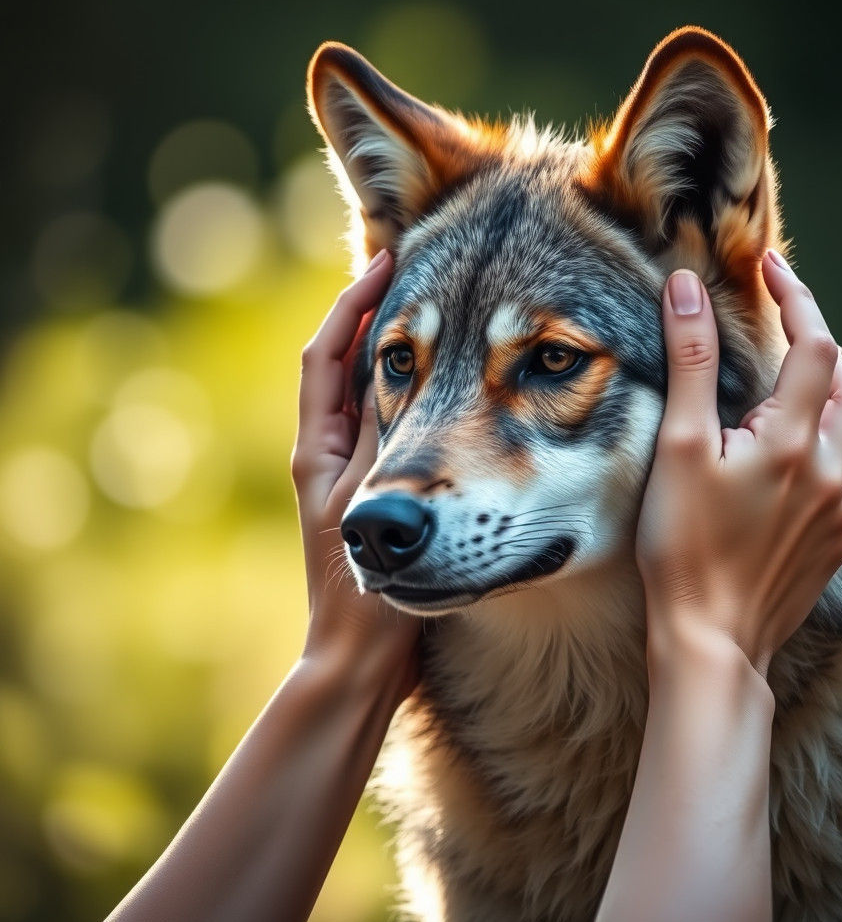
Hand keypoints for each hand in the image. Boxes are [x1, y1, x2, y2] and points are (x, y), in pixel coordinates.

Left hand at [291, 250, 419, 696]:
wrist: (357, 660)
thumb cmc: (367, 596)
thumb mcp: (379, 508)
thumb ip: (391, 441)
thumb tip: (399, 369)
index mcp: (316, 450)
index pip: (326, 354)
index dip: (353, 304)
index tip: (389, 260)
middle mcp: (322, 454)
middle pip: (342, 365)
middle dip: (372, 318)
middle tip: (416, 277)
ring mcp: (344, 474)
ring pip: (366, 394)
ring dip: (391, 352)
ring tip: (433, 317)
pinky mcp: (368, 493)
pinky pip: (385, 424)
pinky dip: (407, 394)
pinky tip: (444, 388)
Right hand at [637, 250, 841, 676]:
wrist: (711, 640)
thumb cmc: (683, 545)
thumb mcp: (679, 447)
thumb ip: (690, 363)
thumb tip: (687, 290)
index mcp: (792, 440)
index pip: (814, 344)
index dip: (796, 297)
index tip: (771, 266)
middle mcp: (831, 470)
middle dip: (821, 344)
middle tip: (781, 328)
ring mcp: (841, 510)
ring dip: (834, 393)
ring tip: (794, 383)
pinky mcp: (838, 541)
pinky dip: (836, 441)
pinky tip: (803, 451)